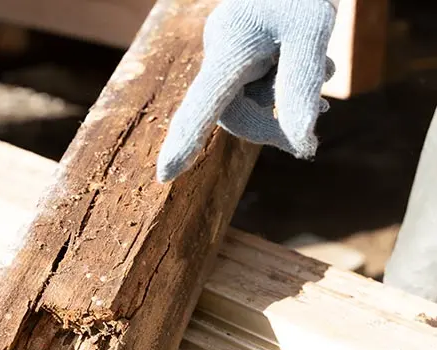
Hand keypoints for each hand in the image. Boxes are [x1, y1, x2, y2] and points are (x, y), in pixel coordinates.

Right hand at [156, 0, 336, 182]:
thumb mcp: (311, 31)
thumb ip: (302, 87)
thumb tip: (301, 145)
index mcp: (228, 47)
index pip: (202, 103)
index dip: (185, 141)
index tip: (165, 175)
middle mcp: (220, 55)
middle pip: (235, 115)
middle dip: (276, 125)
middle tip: (319, 122)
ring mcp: (228, 57)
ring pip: (250, 103)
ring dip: (288, 101)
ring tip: (327, 74)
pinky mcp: (240, 56)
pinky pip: (257, 88)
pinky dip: (286, 89)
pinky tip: (319, 69)